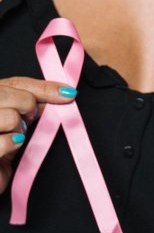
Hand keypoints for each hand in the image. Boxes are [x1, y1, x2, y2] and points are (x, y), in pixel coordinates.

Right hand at [0, 77, 76, 192]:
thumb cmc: (2, 149)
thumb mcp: (17, 122)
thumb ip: (33, 104)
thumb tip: (62, 94)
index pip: (17, 83)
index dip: (45, 88)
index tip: (68, 93)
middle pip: (10, 94)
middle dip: (27, 107)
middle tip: (28, 120)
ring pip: (10, 117)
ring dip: (18, 130)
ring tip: (14, 136)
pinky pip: (4, 141)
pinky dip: (11, 145)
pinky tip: (10, 146)